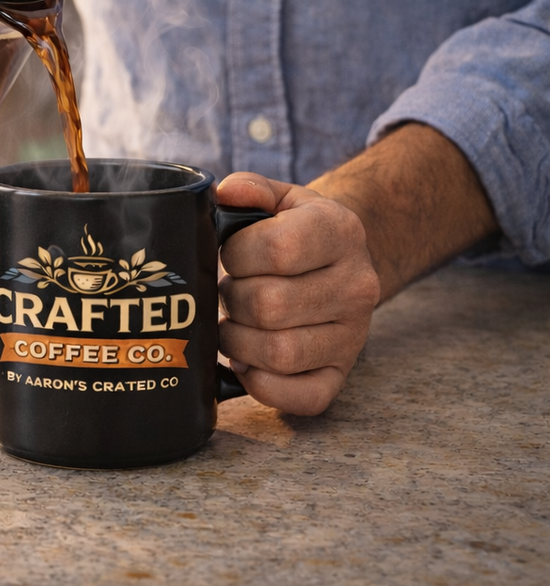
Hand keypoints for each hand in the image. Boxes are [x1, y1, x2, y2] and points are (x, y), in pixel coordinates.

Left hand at [215, 172, 380, 415]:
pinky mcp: (341, 374)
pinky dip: (262, 386)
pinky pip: (303, 397)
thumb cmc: (294, 231)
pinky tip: (247, 363)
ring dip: (236, 342)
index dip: (237, 254)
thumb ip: (249, 188)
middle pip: (269, 305)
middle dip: (231, 299)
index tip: (231, 254)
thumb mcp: (279, 199)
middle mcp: (357, 285)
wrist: (340, 264)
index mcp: (340, 231)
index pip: (277, 248)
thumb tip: (227, 193)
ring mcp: (353, 335)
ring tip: (233, 323)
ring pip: (279, 353)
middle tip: (229, 291)